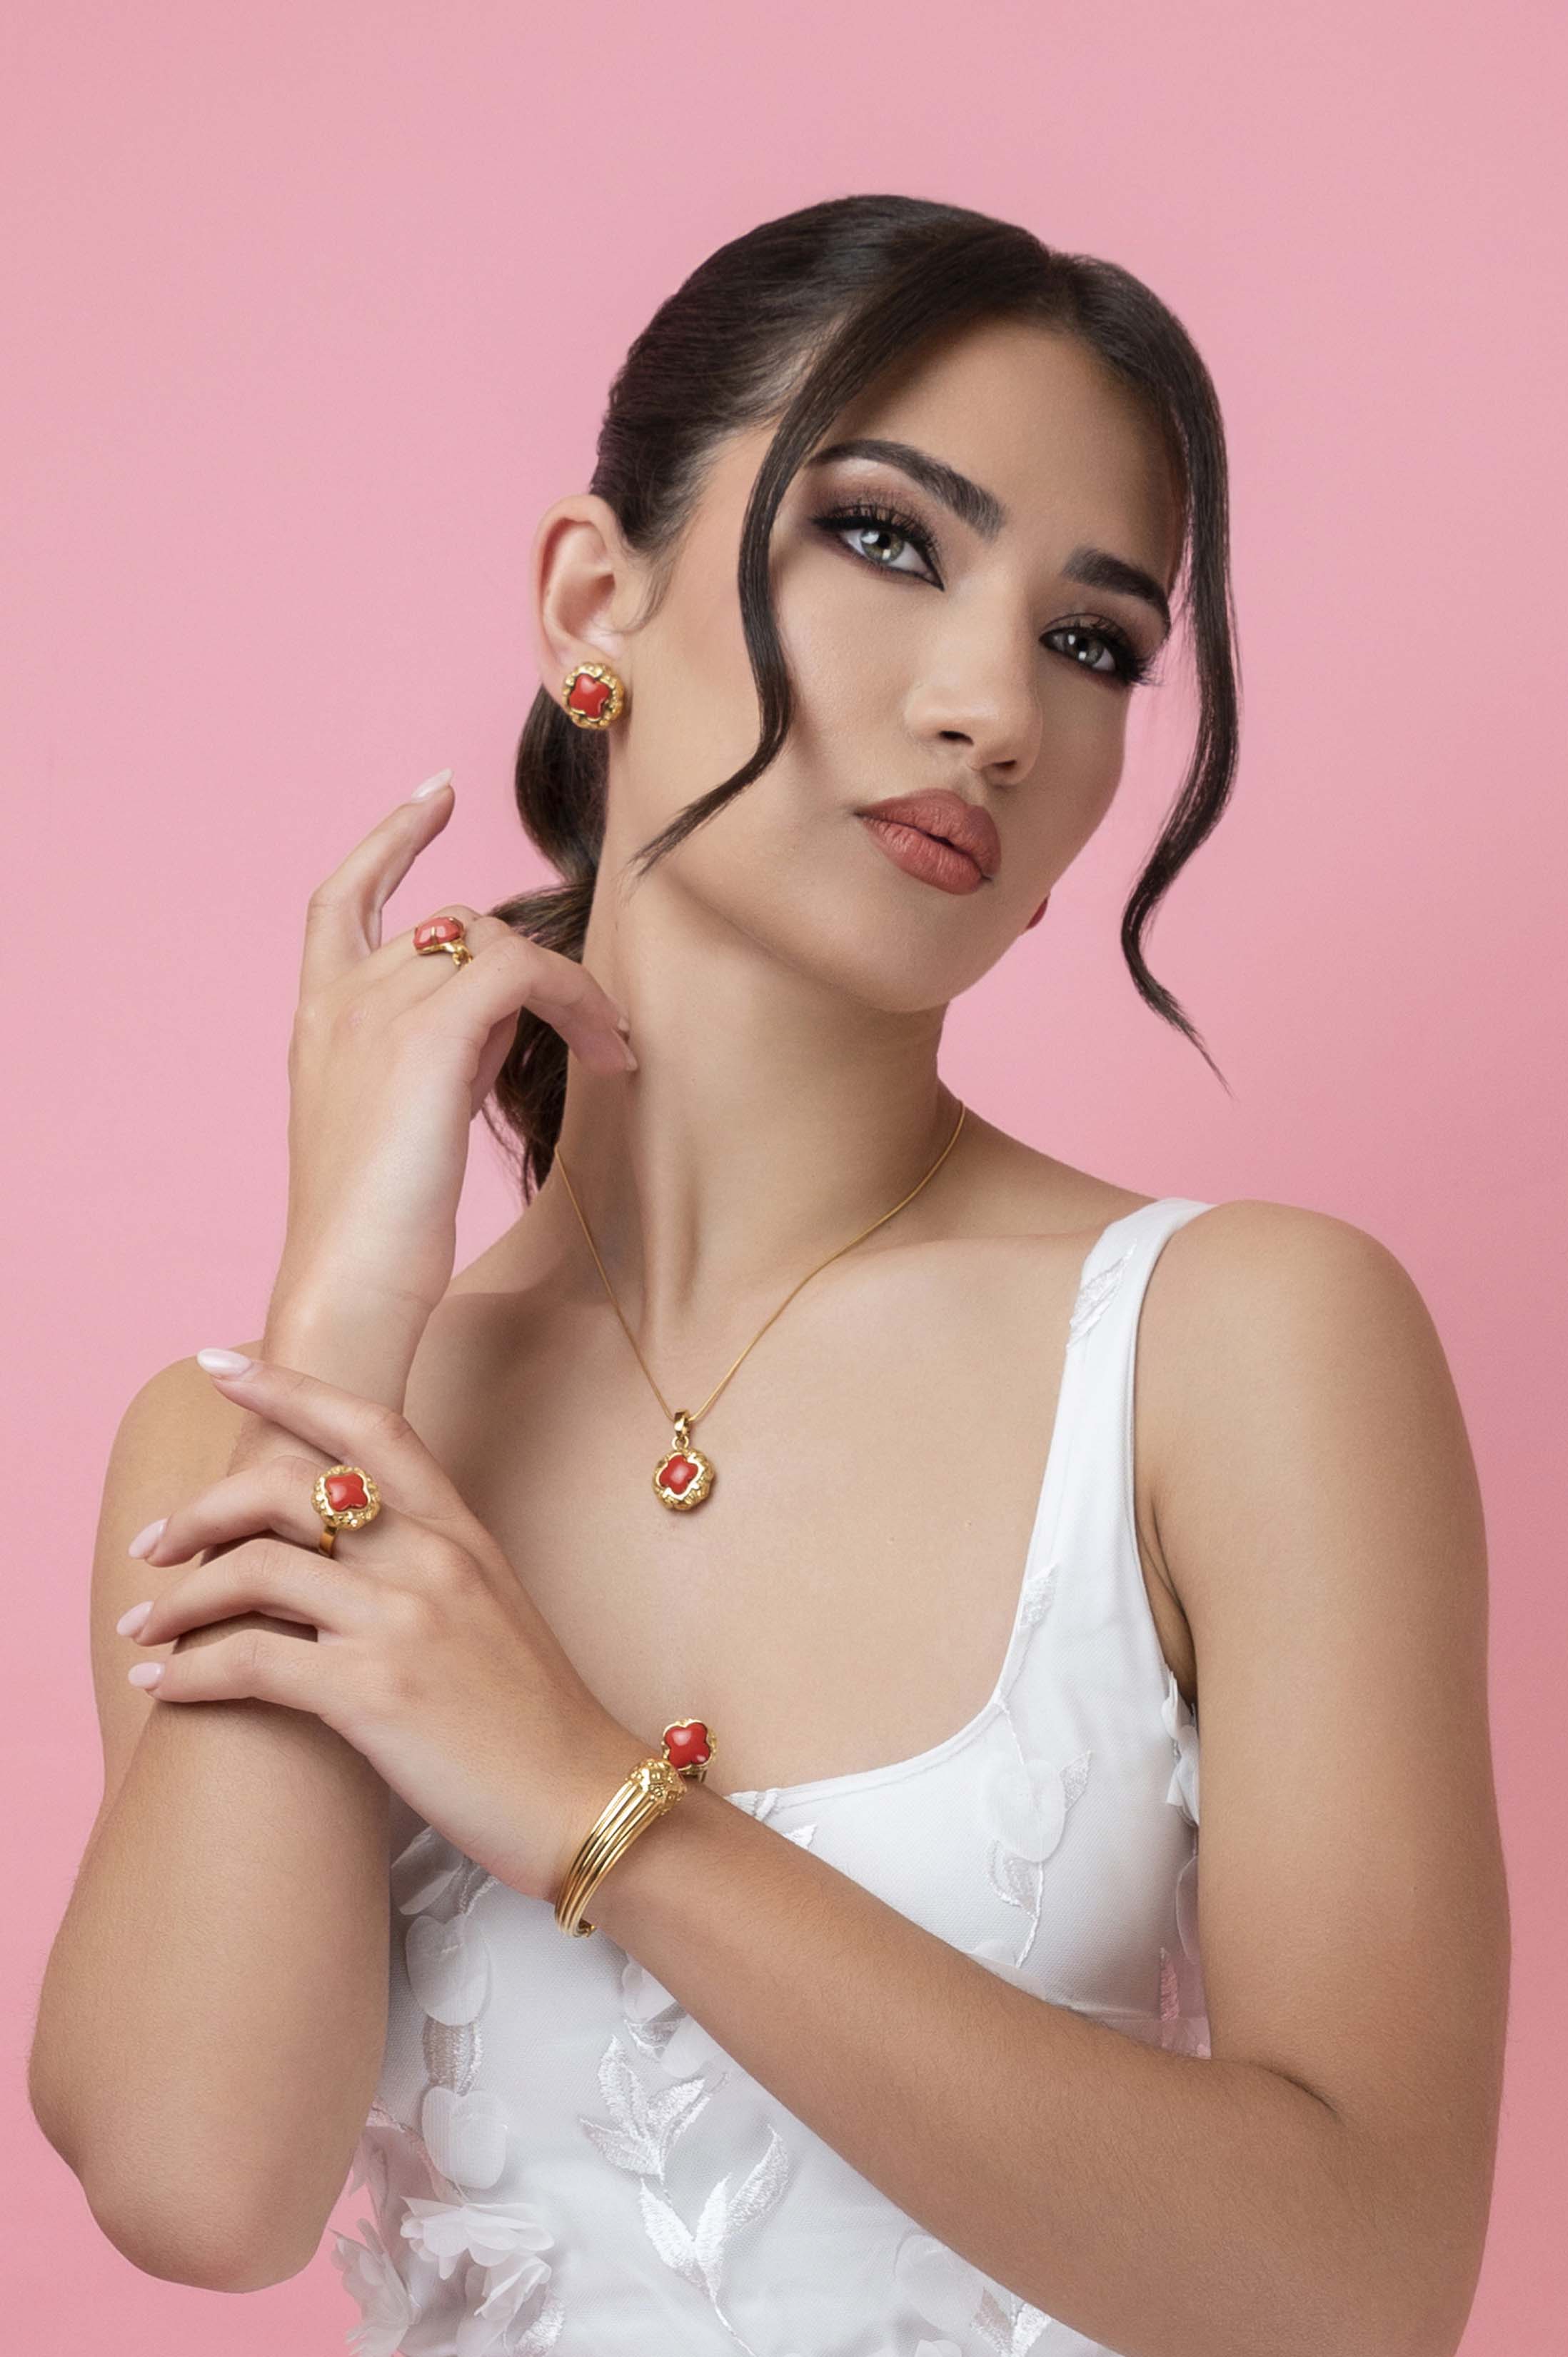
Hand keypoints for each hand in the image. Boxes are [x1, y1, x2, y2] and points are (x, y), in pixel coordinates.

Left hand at [122, 1352, 654, 1905]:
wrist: (584, 1799)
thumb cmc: (531, 1720)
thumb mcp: (489, 1611)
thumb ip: (423, 1568)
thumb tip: (337, 1558)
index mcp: (461, 1531)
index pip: (371, 1426)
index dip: (289, 1387)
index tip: (219, 1367)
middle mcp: (432, 1558)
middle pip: (289, 1485)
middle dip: (201, 1509)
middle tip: (155, 1544)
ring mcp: (404, 1621)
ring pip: (255, 1571)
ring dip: (178, 1598)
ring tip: (142, 1626)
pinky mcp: (375, 1694)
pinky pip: (251, 1661)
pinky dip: (190, 1672)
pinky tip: (162, 1689)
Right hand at [273, 768, 635, 1337]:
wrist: (346, 1288)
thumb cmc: (377, 1232)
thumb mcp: (400, 1123)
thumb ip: (437, 1054)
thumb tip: (499, 1016)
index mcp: (316, 1019)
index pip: (341, 896)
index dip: (390, 837)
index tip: (437, 791)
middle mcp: (339, 1001)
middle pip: (453, 927)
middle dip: (523, 967)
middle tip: (586, 1028)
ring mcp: (377, 1011)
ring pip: (495, 944)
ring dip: (568, 989)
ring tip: (610, 1049)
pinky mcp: (428, 1036)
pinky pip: (523, 971)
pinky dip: (578, 999)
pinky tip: (611, 1050)